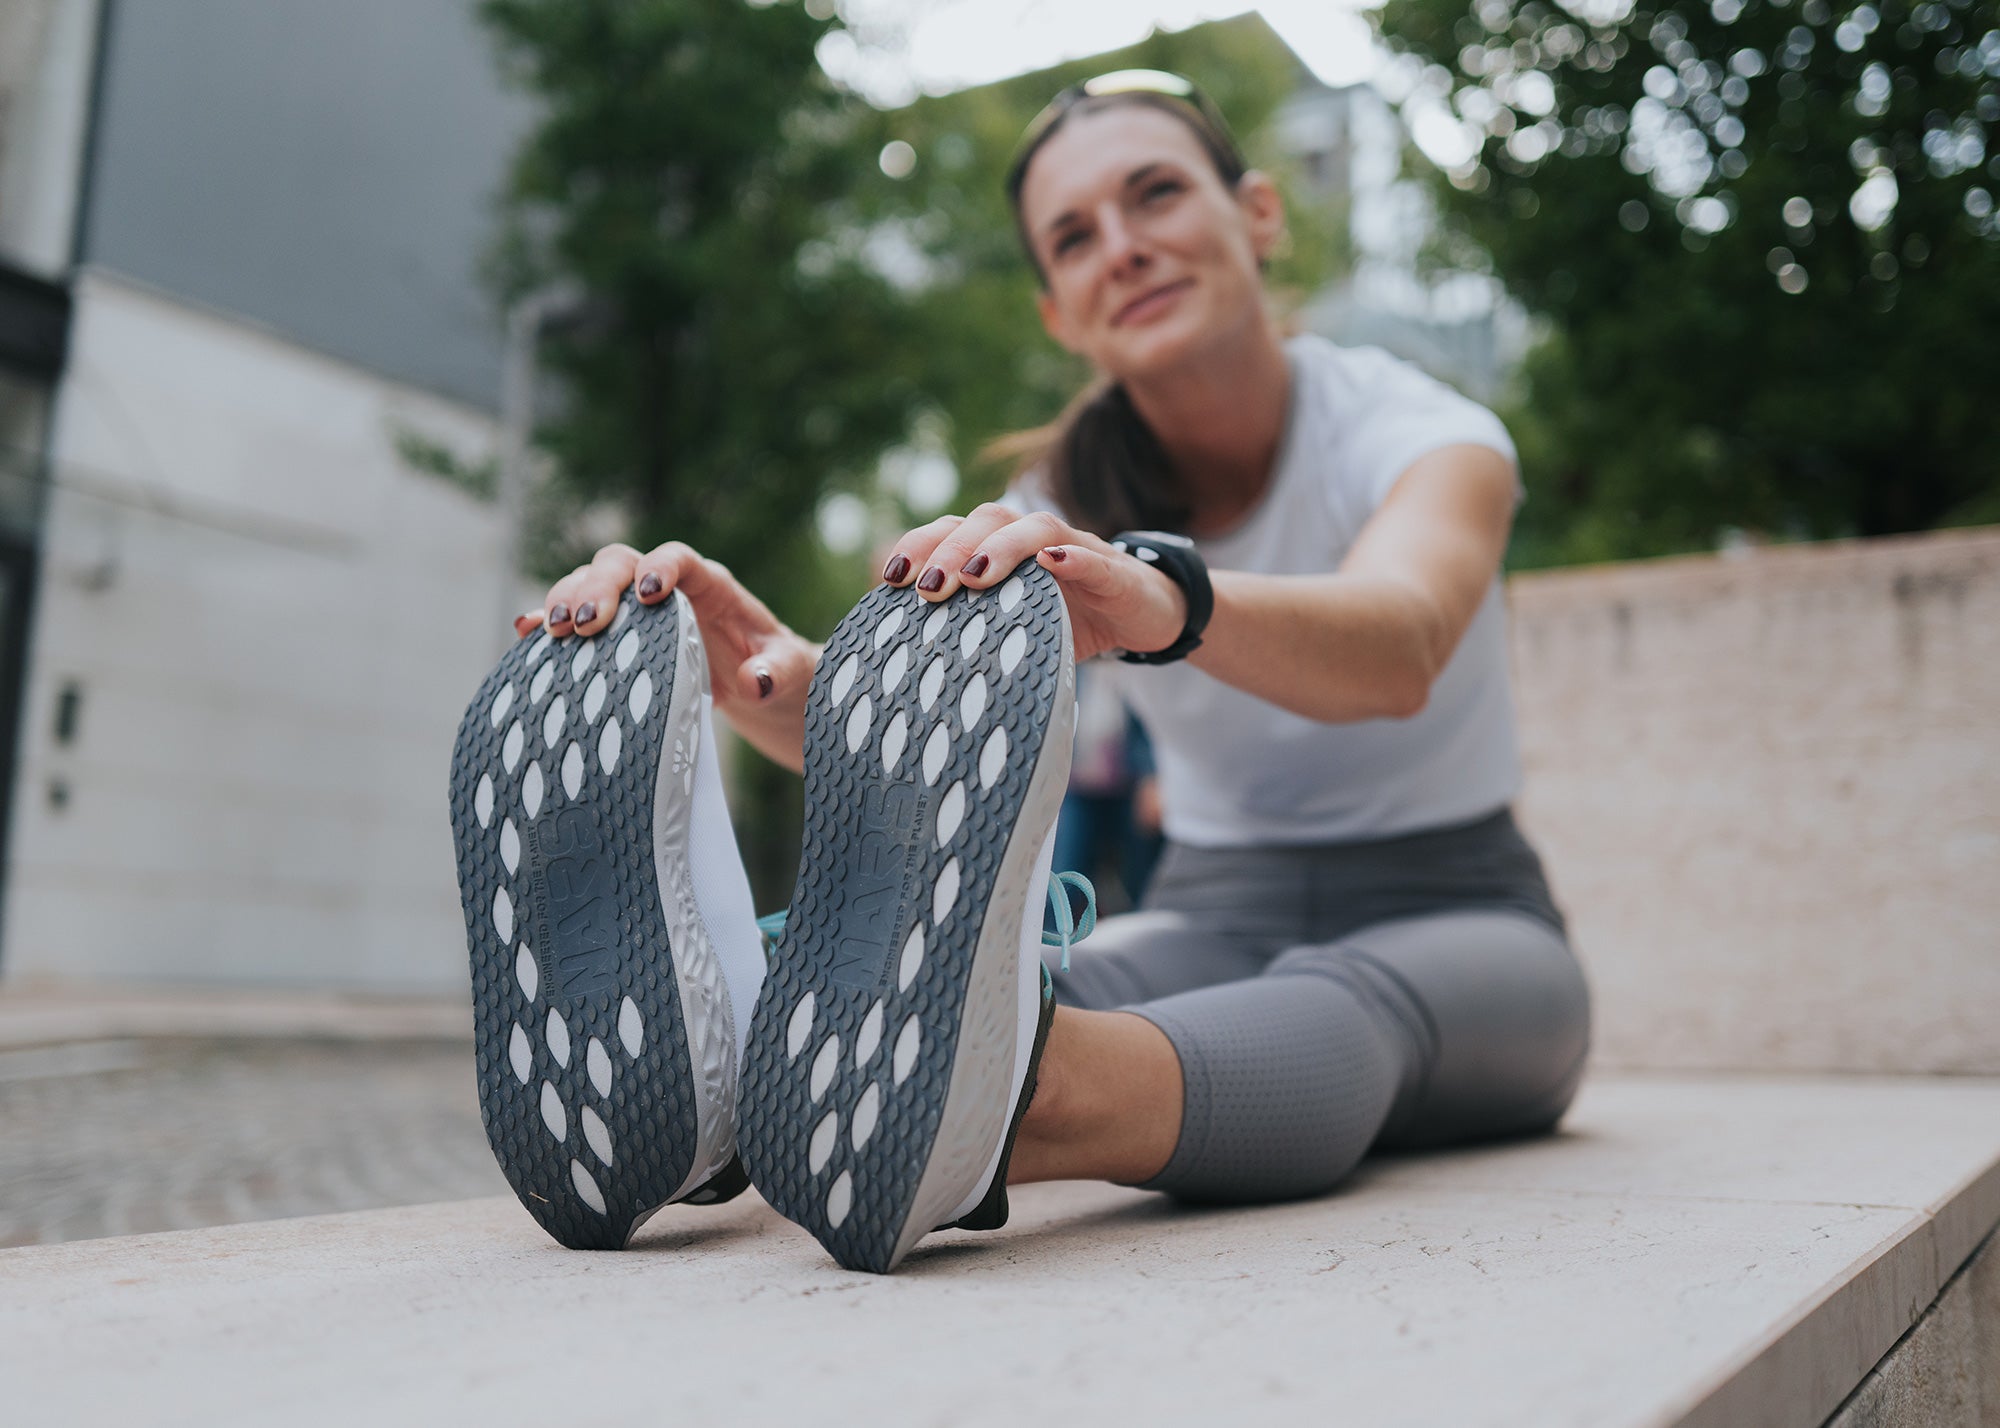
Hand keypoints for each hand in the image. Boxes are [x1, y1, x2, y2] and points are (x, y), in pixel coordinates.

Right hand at [517, 542, 817, 771]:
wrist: (763, 686)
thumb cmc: (778, 671)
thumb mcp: (791, 674)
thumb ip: (776, 672)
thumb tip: (753, 682)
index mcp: (712, 586)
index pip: (680, 558)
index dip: (661, 566)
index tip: (647, 593)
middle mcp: (668, 589)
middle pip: (621, 564)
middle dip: (597, 586)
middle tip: (583, 621)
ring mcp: (637, 610)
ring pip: (591, 584)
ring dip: (568, 600)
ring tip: (552, 630)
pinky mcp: (619, 635)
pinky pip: (578, 618)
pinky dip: (549, 622)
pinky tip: (524, 634)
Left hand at [880, 505, 1185, 663]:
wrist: (1149, 618)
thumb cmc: (1074, 624)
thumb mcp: (1018, 630)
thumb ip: (976, 634)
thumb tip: (912, 670)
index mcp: (1005, 551)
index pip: (954, 531)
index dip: (921, 546)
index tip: (890, 579)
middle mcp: (1036, 540)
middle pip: (988, 520)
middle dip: (952, 549)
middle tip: (928, 589)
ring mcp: (1078, 550)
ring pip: (1036, 528)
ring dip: (1002, 547)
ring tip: (975, 576)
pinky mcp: (1116, 572)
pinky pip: (1095, 558)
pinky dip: (1073, 558)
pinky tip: (1053, 565)